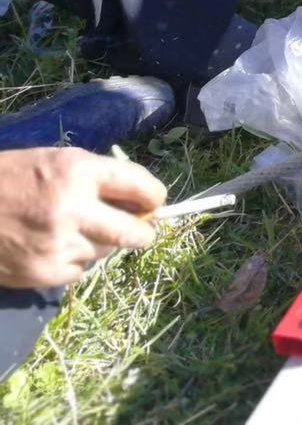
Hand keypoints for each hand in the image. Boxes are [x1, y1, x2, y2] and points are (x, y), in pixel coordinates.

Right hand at [0, 149, 165, 289]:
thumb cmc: (7, 178)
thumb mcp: (54, 162)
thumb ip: (96, 178)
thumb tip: (139, 203)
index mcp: (78, 171)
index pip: (141, 186)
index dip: (154, 197)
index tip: (154, 203)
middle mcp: (73, 208)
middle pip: (135, 231)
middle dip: (142, 232)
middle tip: (140, 231)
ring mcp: (58, 244)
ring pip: (105, 252)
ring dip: (99, 244)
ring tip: (72, 231)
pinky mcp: (43, 273)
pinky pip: (78, 271)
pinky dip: (72, 262)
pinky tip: (50, 247)